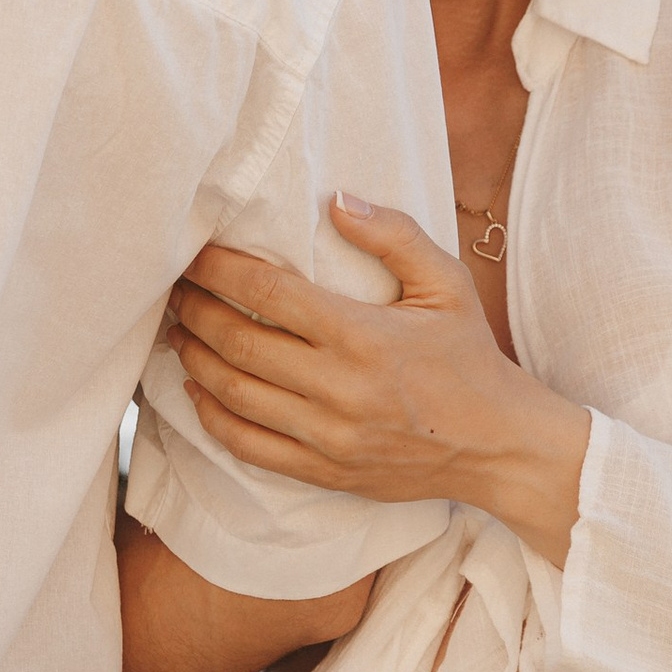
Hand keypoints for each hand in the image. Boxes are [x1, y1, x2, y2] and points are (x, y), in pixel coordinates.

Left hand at [166, 194, 594, 562]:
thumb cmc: (470, 357)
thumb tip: (337, 200)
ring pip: (234, 395)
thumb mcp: (447, 284)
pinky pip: (249, 446)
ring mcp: (328, 436)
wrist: (497, 445)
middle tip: (173, 289)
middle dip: (196, 311)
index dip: (221, 271)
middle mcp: (339, 388)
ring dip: (195, 358)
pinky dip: (212, 416)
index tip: (194, 254)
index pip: (270, 294)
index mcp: (364, 336)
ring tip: (178, 330)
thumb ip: (394, 236)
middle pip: (239, 343)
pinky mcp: (325, 471)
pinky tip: (197, 390)